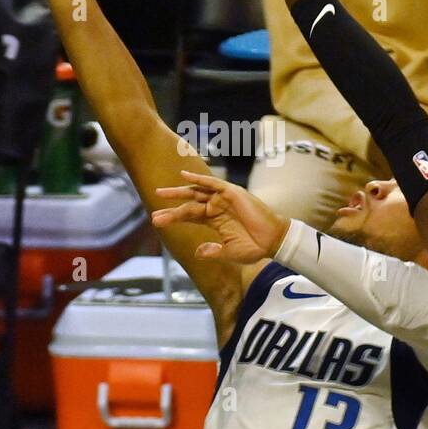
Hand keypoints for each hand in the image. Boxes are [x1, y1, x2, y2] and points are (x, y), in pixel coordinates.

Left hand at [152, 169, 289, 264]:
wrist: (274, 240)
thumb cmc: (255, 247)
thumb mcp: (230, 252)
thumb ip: (213, 251)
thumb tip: (197, 252)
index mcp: (216, 221)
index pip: (190, 216)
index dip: (173, 218)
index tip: (156, 222)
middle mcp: (217, 208)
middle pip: (189, 204)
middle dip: (171, 208)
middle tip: (153, 213)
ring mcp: (224, 200)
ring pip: (197, 193)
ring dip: (179, 192)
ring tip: (160, 193)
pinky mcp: (233, 193)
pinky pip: (213, 184)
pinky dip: (199, 179)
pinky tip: (184, 176)